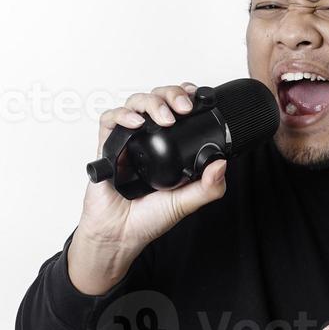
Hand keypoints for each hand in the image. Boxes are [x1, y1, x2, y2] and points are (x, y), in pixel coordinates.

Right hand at [68, 83, 227, 294]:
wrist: (120, 235)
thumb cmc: (148, 219)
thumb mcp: (186, 203)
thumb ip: (207, 187)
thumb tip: (222, 163)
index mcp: (168, 147)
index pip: (177, 109)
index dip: (186, 96)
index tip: (200, 97)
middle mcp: (147, 139)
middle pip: (157, 98)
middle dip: (172, 94)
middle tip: (185, 107)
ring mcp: (126, 141)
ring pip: (135, 102)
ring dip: (152, 102)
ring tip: (165, 117)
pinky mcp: (106, 147)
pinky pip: (109, 120)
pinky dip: (123, 115)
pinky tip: (136, 123)